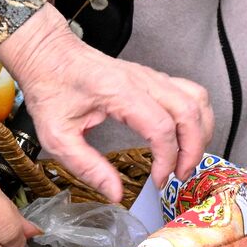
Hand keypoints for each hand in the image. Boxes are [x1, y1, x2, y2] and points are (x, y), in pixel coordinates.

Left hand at [0, 5, 213, 200]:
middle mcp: (140, 80)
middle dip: (193, 150)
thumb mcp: (56, 135)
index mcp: (117, 92)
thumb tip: (114, 192)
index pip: (160, 127)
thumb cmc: (49, 88)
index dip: (167, 159)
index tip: (158, 180)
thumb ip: (86, 165)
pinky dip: (196, 115)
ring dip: (200, 132)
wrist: (46, 54)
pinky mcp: (151, 77)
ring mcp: (149, 75)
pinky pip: (189, 92)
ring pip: (196, 99)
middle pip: (189, 112)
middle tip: (180, 175)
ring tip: (187, 158)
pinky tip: (185, 135)